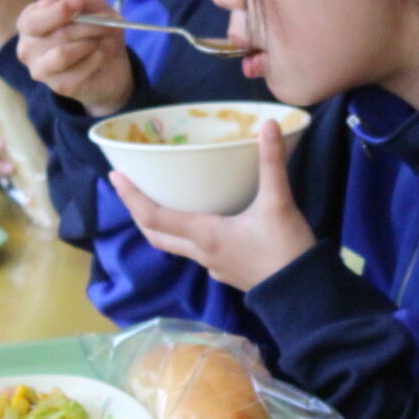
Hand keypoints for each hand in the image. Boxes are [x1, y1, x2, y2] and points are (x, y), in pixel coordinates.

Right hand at [16, 0, 133, 115]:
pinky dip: (97, 58)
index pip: (33, 20)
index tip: (78, 4)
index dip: (57, 11)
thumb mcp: (88, 4)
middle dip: (85, 26)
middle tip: (107, 23)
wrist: (110, 63)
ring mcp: (40, 70)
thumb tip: (71, 2)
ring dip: (91, 43)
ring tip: (103, 39)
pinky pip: (79, 70)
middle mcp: (27, 48)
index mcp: (29, 23)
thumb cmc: (93, 30)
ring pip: (63, 54)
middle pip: (53, 35)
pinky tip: (101, 54)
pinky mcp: (59, 86)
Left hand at [109, 118, 314, 289]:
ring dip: (160, 224)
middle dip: (137, 210)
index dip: (131, 197)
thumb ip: (271, 163)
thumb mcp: (278, 203)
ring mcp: (213, 266)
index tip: (115, 176)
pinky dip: (186, 234)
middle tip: (127, 187)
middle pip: (156, 234)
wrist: (303, 294)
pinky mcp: (228, 271)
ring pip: (175, 244)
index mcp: (204, 234)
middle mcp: (201, 252)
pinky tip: (201, 222)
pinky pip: (196, 251)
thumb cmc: (285, 249)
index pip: (154, 216)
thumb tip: (267, 125)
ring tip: (159, 200)